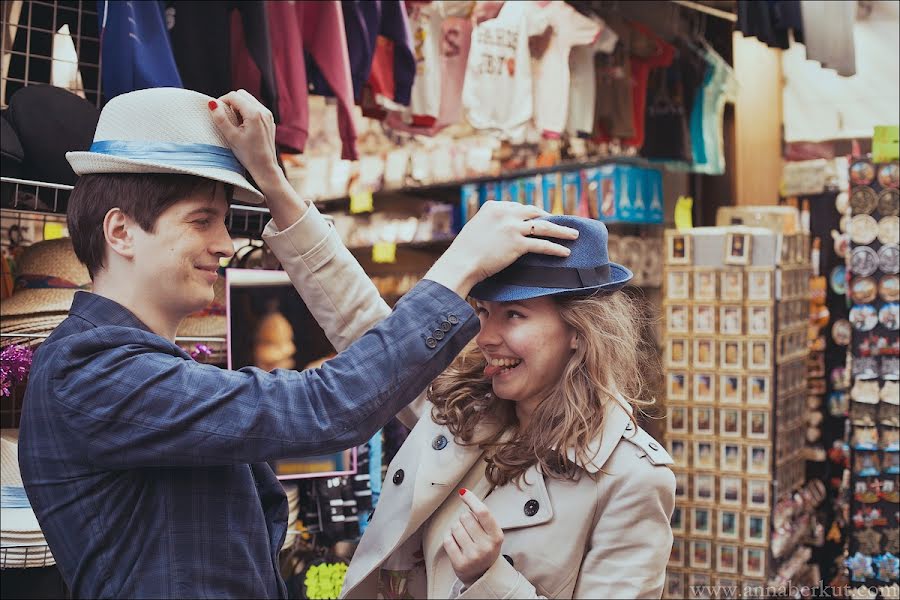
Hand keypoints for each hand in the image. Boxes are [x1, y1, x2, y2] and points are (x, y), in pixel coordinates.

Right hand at [210, 90, 308, 227]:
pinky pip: (255, 108)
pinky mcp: (269, 120)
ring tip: (234, 123)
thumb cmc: (248, 155)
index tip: (216, 112)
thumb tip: (212, 103)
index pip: (233, 96)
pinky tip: (243, 126)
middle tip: (225, 117)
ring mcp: (268, 115)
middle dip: (231, 102)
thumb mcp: (231, 137)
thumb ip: (220, 119)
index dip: (222, 101)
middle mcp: (263, 111)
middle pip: (242, 94)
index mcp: (254, 113)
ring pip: (249, 100)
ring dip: (238, 106)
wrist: (265, 167)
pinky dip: (246, 111)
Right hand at [425, 201, 577, 297]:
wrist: (461, 262)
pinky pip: (542, 245)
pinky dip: (555, 248)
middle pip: (534, 213)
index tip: (540, 218)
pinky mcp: (517, 244)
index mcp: (493, 206)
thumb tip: (499, 231)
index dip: (531, 214)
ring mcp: (512, 227)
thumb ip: (490, 224)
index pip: (518, 207)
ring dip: (561, 230)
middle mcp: (505, 213)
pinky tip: (565, 251)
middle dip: (549, 218)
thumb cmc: (464, 251)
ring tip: (574, 234)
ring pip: (544, 227)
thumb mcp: (476, 228)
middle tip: (560, 223)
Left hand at [443, 488, 503, 586]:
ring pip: (455, 527)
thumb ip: (482, 516)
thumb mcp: (491, 533)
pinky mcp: (460, 564)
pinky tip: (456, 544)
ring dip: (456, 529)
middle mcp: (486, 547)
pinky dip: (449, 538)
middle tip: (469, 529)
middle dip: (464, 519)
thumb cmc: (485, 547)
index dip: (471, 499)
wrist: (483, 575)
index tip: (463, 492)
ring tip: (463, 538)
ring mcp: (473, 556)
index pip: (483, 512)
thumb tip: (464, 493)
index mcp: (496, 536)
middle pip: (465, 517)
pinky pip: (447, 540)